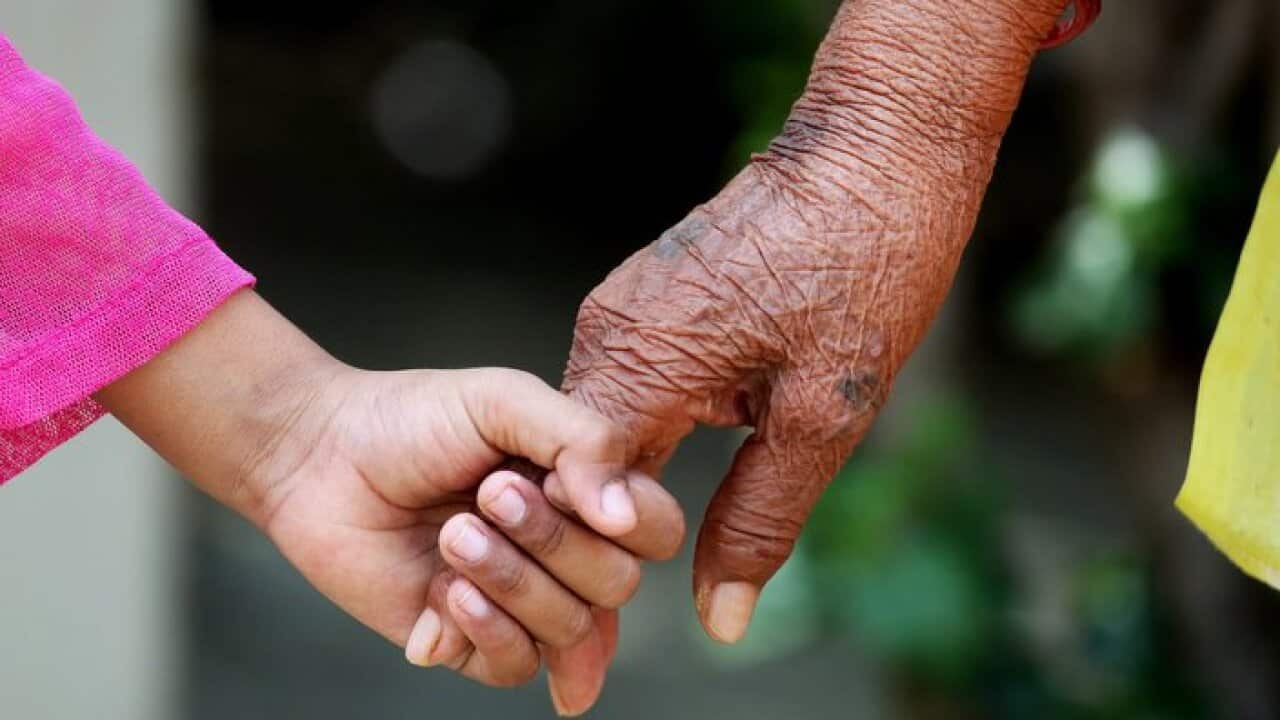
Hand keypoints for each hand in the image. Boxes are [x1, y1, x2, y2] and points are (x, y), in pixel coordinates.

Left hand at [97, 292, 684, 714]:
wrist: (318, 456)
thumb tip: (624, 514)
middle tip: (486, 495)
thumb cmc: (411, 420)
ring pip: (569, 631)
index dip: (626, 519)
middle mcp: (564, 551)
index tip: (565, 484)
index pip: (658, 531)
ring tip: (452, 535)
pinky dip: (484, 627)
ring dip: (511, 580)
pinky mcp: (468, 639)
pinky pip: (514, 666)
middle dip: (552, 543)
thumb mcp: (505, 401)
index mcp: (586, 492)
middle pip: (617, 586)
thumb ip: (583, 438)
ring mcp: (520, 600)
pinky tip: (445, 590)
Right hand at [559, 0, 1070, 642]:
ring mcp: (618, 310)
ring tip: (620, 578)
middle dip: (586, 551)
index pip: (576, 495)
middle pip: (571, 468)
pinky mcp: (639, 301)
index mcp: (640, 360)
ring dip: (606, 497)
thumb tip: (720, 619)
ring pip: (591, 431)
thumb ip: (759, 519)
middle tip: (591, 651)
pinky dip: (627, 446)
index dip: (579, 579)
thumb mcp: (823, 415)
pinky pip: (615, 391)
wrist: (869, 154)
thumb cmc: (863, 270)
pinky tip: (649, 487)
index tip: (582, 662)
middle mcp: (607, 332)